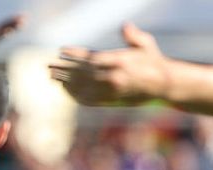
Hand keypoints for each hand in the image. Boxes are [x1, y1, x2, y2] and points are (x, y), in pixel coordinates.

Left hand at [49, 23, 168, 104]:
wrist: (163, 85)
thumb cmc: (154, 61)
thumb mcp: (146, 45)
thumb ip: (133, 36)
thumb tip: (124, 26)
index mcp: (119, 61)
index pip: (91, 57)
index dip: (74, 54)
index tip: (60, 51)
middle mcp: (113, 77)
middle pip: (81, 73)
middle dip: (63, 69)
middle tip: (48, 66)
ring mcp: (110, 91)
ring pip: (82, 87)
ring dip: (65, 82)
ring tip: (52, 76)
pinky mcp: (110, 100)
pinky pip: (87, 99)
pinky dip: (74, 95)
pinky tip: (64, 89)